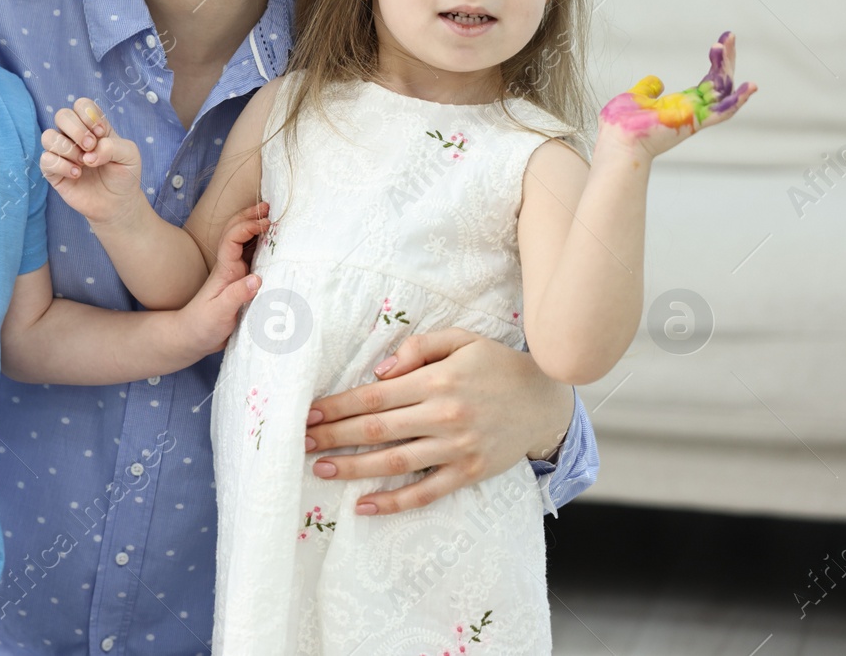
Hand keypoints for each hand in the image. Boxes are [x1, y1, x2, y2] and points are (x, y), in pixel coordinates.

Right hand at [39, 97, 143, 225]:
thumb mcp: (130, 155)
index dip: (89, 116)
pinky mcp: (53, 172)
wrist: (117, 203)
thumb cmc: (123, 175)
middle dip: (77, 130)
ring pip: (48, 136)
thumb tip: (89, 154)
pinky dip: (62, 166)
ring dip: (68, 148)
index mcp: (92, 126)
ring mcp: (62, 153)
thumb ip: (113, 146)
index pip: (81, 105)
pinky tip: (77, 174)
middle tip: (91, 146)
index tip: (102, 133)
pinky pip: (45, 160)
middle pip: (62, 115)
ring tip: (84, 163)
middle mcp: (74, 136)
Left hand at [173, 204, 267, 357]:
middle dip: (250, 216)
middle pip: (236, 232)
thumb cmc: (202, 325)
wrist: (192, 337)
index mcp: (225, 269)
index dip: (248, 226)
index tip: (266, 223)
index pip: (233, 238)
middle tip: (269, 206)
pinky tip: (272, 244)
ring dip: (256, 228)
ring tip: (272, 218)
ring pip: (244, 243)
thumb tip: (257, 279)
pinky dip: (262, 246)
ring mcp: (235, 273)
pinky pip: (252, 258)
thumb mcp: (219, 313)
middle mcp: (230, 267)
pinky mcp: (241, 283)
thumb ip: (237, 296)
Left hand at [303, 329, 573, 515]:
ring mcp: (457, 448)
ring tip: (321, 469)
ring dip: (353, 467)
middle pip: (376, 429)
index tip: (309, 412)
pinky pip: (426, 492)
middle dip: (334, 436)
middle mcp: (444, 415)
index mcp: (437, 381)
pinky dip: (394, 502)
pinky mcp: (469, 472)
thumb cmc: (496, 364)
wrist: (545, 401)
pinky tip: (365, 505)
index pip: (374, 395)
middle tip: (301, 442)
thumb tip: (378, 372)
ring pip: (394, 462)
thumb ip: (417, 348)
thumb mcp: (460, 339)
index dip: (338, 406)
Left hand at [598, 30, 756, 157]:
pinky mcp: (693, 122)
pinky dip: (737, 101)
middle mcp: (692, 110)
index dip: (718, 62)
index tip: (722, 42)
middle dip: (726, 59)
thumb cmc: (621, 125)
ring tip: (724, 46)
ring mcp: (695, 116)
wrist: (616, 140)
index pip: (709, 81)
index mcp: (681, 104)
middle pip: (720, 83)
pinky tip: (750, 86)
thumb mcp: (636, 98)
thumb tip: (657, 81)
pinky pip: (722, 113)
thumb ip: (648, 89)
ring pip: (722, 92)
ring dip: (727, 69)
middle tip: (729, 36)